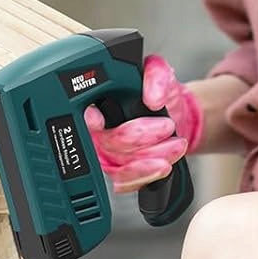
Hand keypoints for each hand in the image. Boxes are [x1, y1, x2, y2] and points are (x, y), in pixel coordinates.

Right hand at [82, 54, 202, 196]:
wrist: (175, 118)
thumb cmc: (158, 96)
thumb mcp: (161, 75)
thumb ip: (156, 76)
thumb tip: (152, 97)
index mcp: (98, 105)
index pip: (82, 116)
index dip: (90, 121)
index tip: (98, 118)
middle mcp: (97, 134)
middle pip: (108, 143)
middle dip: (141, 137)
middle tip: (166, 126)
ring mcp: (107, 156)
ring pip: (119, 166)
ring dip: (150, 157)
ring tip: (175, 145)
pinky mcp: (119, 174)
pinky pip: (127, 183)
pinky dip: (148, 175)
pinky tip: (163, 165)